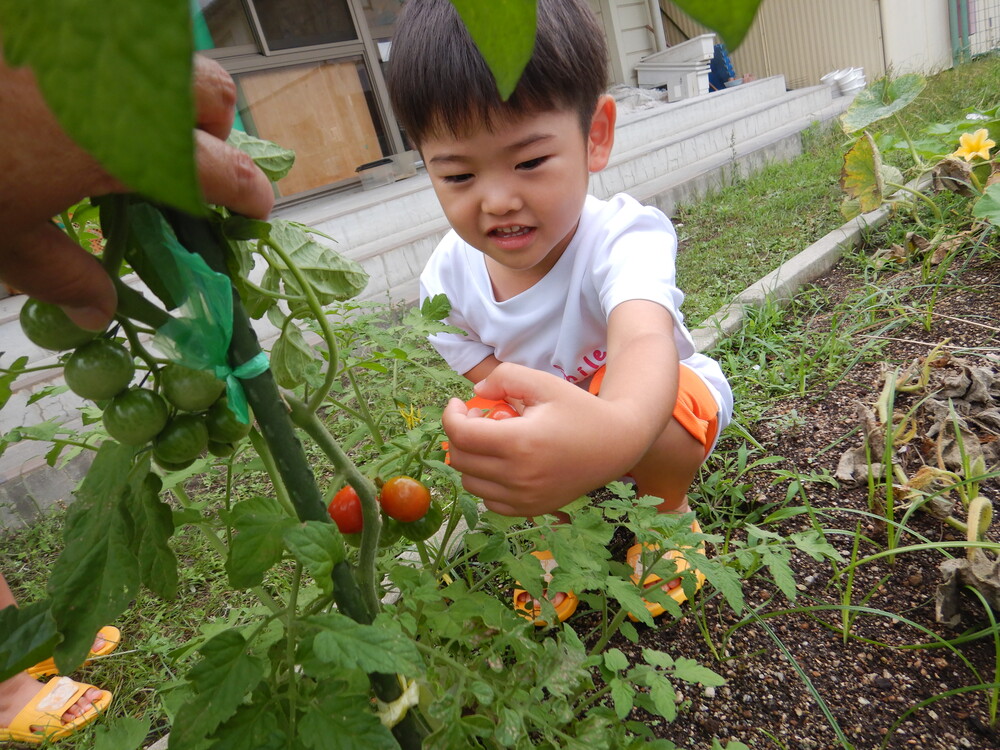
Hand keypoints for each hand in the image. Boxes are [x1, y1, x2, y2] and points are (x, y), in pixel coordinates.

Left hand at [0, 55, 273, 330]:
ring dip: (169, 90)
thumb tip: (97, 309)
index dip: (248, 192)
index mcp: (128, 145)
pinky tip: (78, 94)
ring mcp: (87, 43)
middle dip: (215, 129)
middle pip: (211, 92)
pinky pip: (111, 35)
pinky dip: (115, 67)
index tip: (254, 207)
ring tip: (135, 122)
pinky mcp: (50, 26)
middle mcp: (123, 82)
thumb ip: (61, 274)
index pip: (219, 169)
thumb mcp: (0, 240)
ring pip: (165, 51)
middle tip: (192, 161)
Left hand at [442, 363, 643, 515]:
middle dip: (461, 434)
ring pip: (470, 482)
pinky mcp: (531, 509)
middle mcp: (518, 476)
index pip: (461, 434)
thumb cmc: (579, 410)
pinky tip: (503, 462)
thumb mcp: (543, 383)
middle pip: (460, 458)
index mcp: (519, 443)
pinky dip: (486, 482)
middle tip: (480, 418)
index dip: (451, 415)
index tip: (459, 403)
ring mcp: (524, 498)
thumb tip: (475, 392)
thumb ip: (505, 378)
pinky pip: (489, 500)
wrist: (615, 444)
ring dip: (471, 458)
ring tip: (494, 440)